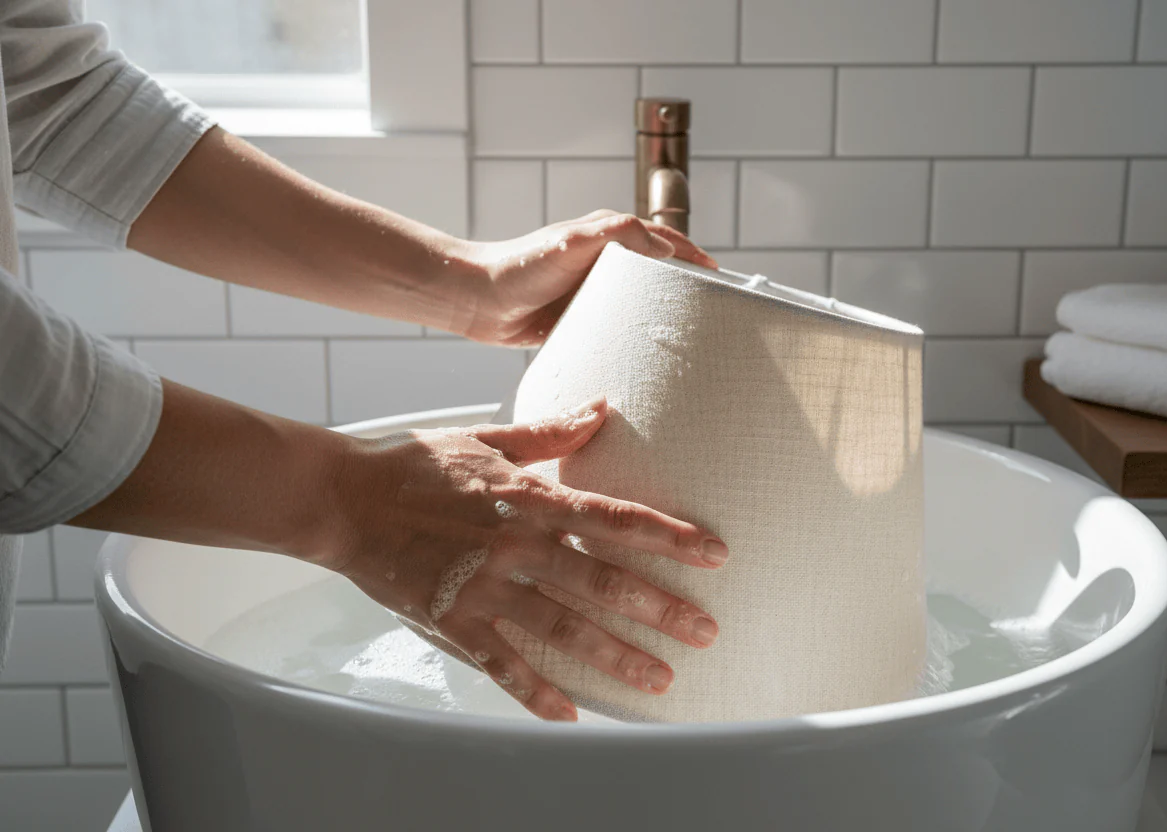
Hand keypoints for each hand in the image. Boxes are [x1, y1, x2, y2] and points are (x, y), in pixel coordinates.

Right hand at [320, 397, 728, 721]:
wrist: (343, 499)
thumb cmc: (415, 464)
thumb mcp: (487, 438)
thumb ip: (549, 432)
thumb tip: (603, 408)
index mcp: (528, 499)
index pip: (614, 518)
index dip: (669, 536)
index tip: (714, 553)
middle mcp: (515, 546)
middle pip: (602, 581)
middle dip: (660, 609)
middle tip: (706, 632)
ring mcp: (484, 588)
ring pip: (564, 629)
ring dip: (616, 657)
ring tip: (660, 679)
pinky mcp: (453, 621)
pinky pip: (503, 665)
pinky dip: (537, 692)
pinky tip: (571, 714)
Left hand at [460, 210, 717, 345]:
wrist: (479, 301)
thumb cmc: (519, 267)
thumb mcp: (574, 242)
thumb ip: (618, 234)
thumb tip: (666, 247)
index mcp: (609, 235)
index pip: (665, 241)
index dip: (694, 256)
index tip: (720, 275)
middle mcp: (604, 261)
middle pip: (658, 273)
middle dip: (685, 287)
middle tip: (712, 311)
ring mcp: (592, 291)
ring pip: (639, 302)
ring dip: (661, 314)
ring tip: (686, 336)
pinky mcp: (579, 318)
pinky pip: (616, 327)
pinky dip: (633, 337)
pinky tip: (643, 357)